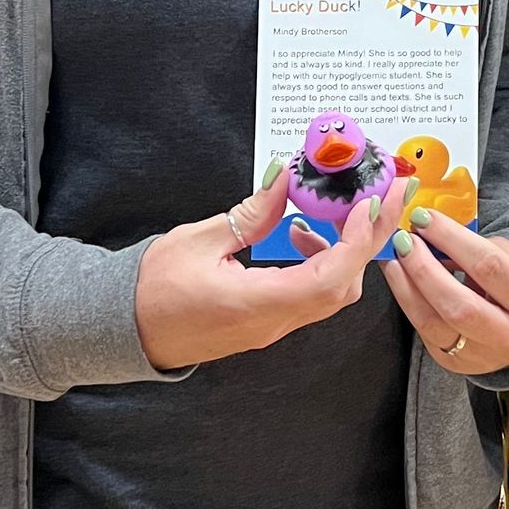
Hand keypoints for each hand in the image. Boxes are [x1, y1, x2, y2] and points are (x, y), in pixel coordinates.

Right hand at [134, 166, 415, 372]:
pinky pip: (310, 295)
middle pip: (342, 288)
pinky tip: (300, 235)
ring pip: (331, 294)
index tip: (368, 206)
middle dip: (368, 240)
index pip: (327, 279)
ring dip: (345, 251)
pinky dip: (322, 263)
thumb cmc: (152, 289)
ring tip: (335, 212)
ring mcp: (272, 327)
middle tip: (382, 197)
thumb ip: (252, 213)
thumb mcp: (200, 239)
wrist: (125, 329)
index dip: (356, 243)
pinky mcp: (267, 322)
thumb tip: (285, 179)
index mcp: (256, 304)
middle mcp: (272, 322)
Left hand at [365, 206, 508, 378]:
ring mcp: (484, 357)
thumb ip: (473, 248)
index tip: (424, 218)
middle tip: (403, 241)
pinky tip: (400, 279)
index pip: (488, 265)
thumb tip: (426, 233)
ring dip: (406, 287)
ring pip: (435, 324)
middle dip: (424, 269)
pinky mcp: (457, 364)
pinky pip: (425, 333)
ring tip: (393, 259)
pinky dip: (408, 302)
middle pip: (460, 305)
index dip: (450, 239)